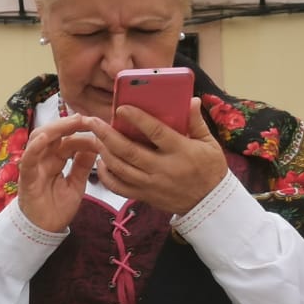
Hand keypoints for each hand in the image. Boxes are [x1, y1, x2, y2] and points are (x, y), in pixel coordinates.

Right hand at [15, 115, 101, 232]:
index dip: (80, 132)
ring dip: (54, 129)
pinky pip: (28, 160)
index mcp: (56, 160)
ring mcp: (34, 166)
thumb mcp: (77, 184)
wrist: (44, 231)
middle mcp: (44, 159)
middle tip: (85, 118)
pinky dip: (34, 148)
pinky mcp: (27, 178)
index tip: (96, 126)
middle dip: (68, 124)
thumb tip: (96, 145)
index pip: (67, 140)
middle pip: (53, 134)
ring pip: (39, 140)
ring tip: (70, 122)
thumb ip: (83, 165)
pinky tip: (45, 138)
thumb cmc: (57, 208)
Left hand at [86, 98, 230, 215]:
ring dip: (104, 152)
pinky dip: (107, 175)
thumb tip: (191, 99)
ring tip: (94, 137)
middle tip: (93, 122)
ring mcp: (151, 184)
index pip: (156, 132)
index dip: (138, 119)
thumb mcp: (210, 144)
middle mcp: (163, 168)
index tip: (122, 108)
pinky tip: (101, 162)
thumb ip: (197, 122)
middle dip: (108, 135)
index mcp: (181, 151)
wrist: (210, 204)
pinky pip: (119, 187)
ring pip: (121, 168)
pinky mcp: (145, 196)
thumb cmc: (210, 169)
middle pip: (130, 151)